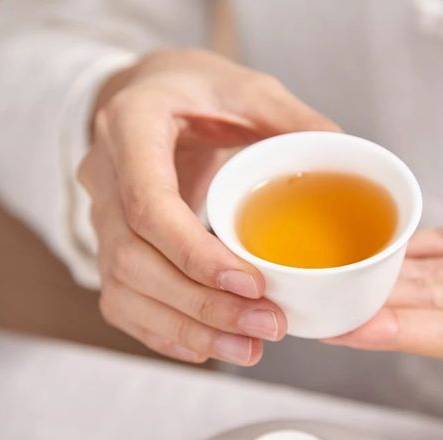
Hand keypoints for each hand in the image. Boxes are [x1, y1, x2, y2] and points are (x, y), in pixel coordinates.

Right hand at [80, 49, 337, 364]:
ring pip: (125, 290)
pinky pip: (123, 301)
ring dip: (187, 328)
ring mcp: (100, 216)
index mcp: (130, 127)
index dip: (195, 253)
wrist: (148, 95)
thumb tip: (342, 155)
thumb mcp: (247, 87)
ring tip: (249, 349)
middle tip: (267, 326)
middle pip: (135, 260)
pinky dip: (163, 331)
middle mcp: (104, 177)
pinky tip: (209, 347)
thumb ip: (291, 119)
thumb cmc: (197, 89)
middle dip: (202, 304)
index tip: (252, 283)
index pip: (150, 205)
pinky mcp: (110, 245)